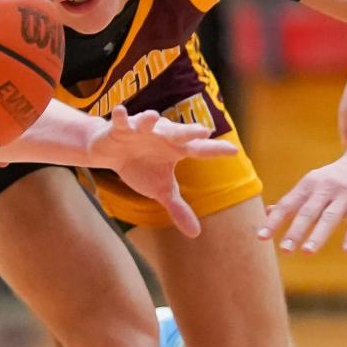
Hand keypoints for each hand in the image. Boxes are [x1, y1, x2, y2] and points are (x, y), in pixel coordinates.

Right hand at [89, 106, 237, 237]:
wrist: (112, 151)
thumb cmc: (142, 166)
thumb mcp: (160, 189)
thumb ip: (178, 207)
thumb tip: (196, 234)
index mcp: (176, 149)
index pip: (199, 150)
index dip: (215, 150)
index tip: (234, 150)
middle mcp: (162, 135)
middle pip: (178, 133)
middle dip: (189, 131)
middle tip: (203, 131)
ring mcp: (141, 129)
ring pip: (148, 122)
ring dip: (149, 119)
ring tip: (153, 116)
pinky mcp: (121, 127)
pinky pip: (121, 120)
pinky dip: (121, 116)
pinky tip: (120, 112)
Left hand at [257, 152, 346, 253]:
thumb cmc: (335, 179)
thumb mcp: (313, 185)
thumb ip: (294, 201)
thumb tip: (268, 213)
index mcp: (308, 185)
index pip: (288, 204)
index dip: (274, 221)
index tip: (261, 237)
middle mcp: (325, 188)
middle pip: (307, 212)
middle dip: (295, 231)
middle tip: (284, 250)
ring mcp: (346, 194)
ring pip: (330, 216)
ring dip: (318, 235)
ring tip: (306, 252)